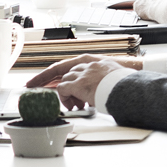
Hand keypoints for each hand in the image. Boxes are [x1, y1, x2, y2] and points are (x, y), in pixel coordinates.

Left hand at [27, 54, 141, 108]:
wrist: (131, 89)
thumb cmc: (125, 85)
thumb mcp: (110, 76)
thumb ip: (96, 79)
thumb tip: (89, 92)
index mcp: (94, 60)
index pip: (67, 64)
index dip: (51, 72)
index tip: (39, 78)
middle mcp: (86, 64)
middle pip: (61, 73)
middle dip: (51, 83)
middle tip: (36, 88)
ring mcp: (81, 73)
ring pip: (62, 83)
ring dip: (67, 96)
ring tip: (78, 105)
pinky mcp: (78, 84)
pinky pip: (62, 91)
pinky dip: (66, 99)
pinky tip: (76, 106)